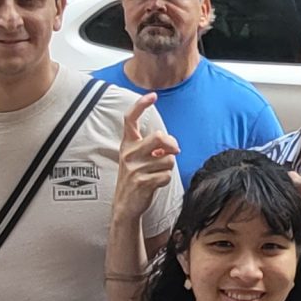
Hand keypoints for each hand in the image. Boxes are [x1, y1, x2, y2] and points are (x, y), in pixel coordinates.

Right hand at [113, 93, 179, 221]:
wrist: (126, 205)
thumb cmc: (137, 177)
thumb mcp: (139, 158)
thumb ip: (154, 147)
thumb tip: (172, 146)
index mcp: (127, 144)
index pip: (129, 119)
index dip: (140, 105)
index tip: (152, 96)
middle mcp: (128, 153)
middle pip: (159, 137)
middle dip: (171, 144)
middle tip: (174, 151)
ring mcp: (134, 168)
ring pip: (168, 159)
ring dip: (168, 167)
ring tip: (157, 173)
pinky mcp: (142, 182)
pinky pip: (166, 175)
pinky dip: (166, 179)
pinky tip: (156, 184)